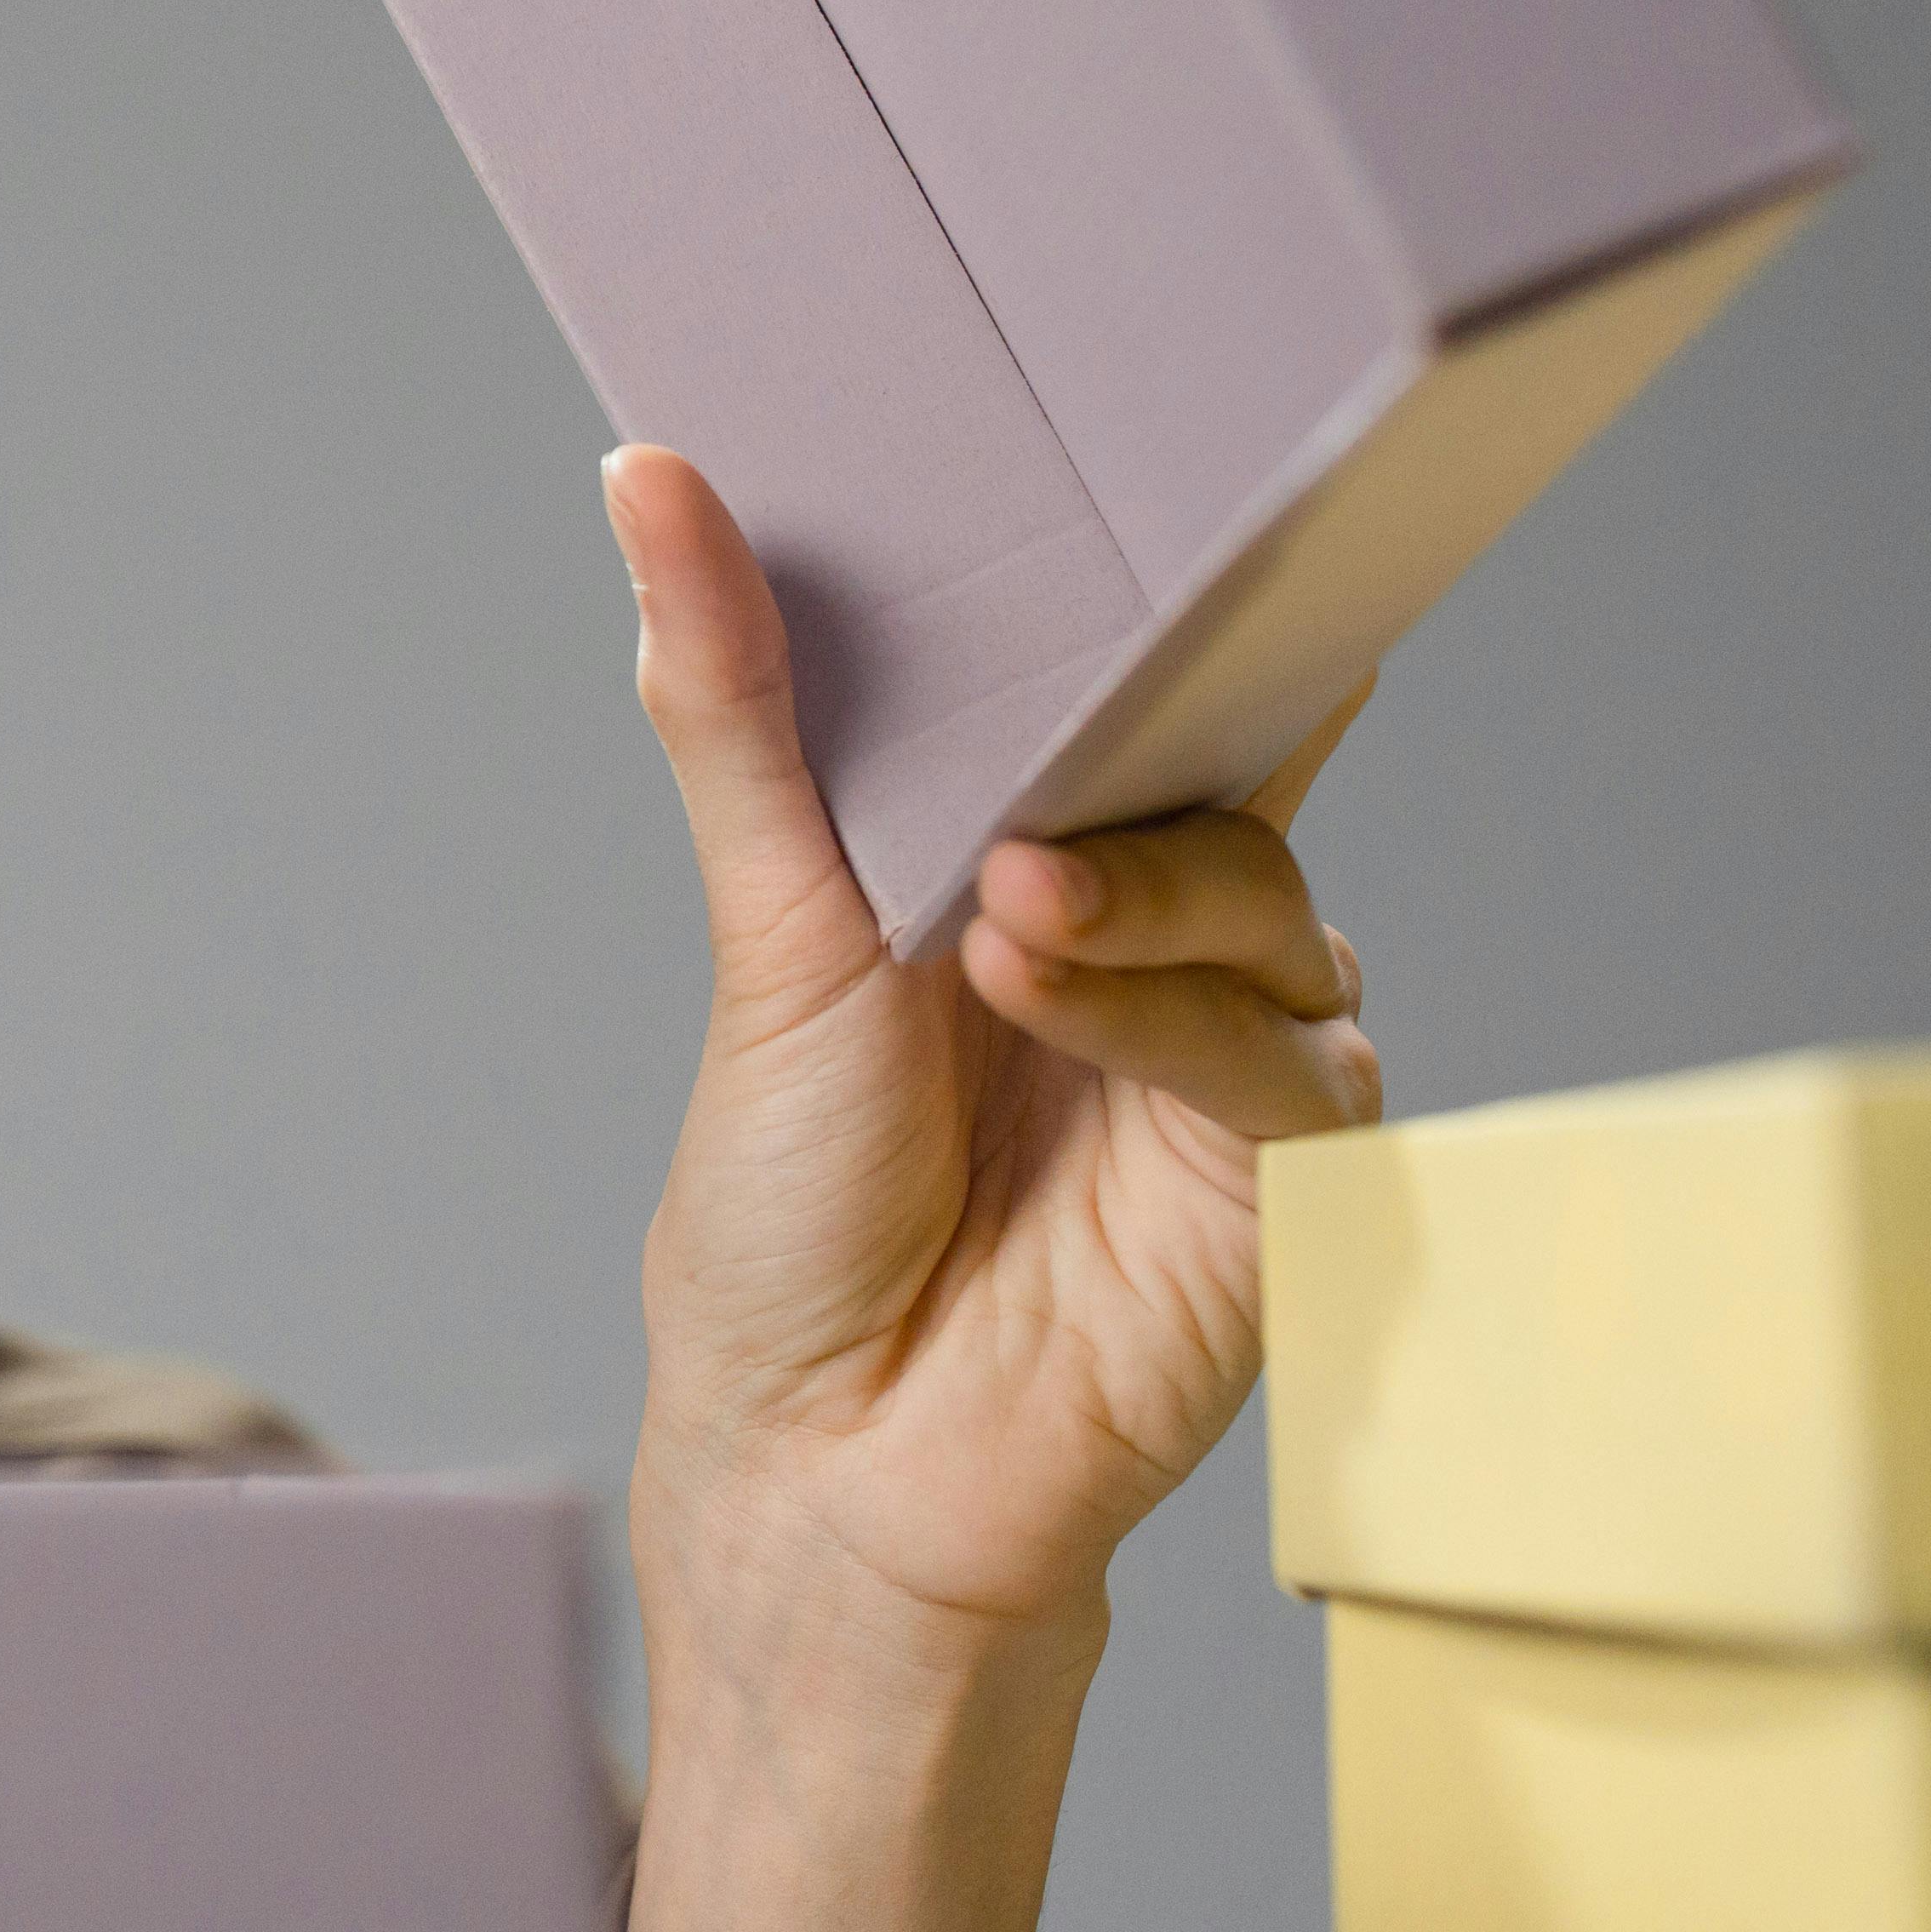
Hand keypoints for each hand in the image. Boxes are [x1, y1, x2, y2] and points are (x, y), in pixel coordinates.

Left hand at [604, 444, 1378, 1931]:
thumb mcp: (760, 924)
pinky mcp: (1287, 1165)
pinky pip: (1282, 1040)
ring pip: (1261, 885)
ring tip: (1002, 915)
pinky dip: (1165, 1011)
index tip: (1165, 474)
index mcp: (1025, 857)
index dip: (1154, 583)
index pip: (1124, 684)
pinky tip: (1052, 1005)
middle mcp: (1146, 938)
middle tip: (1074, 683)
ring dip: (1132, 888)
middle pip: (1220, 765)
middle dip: (1160, 714)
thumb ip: (740, 704)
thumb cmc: (791, 1217)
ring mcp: (1229, 1045)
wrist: (831, 1457)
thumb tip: (643, 475)